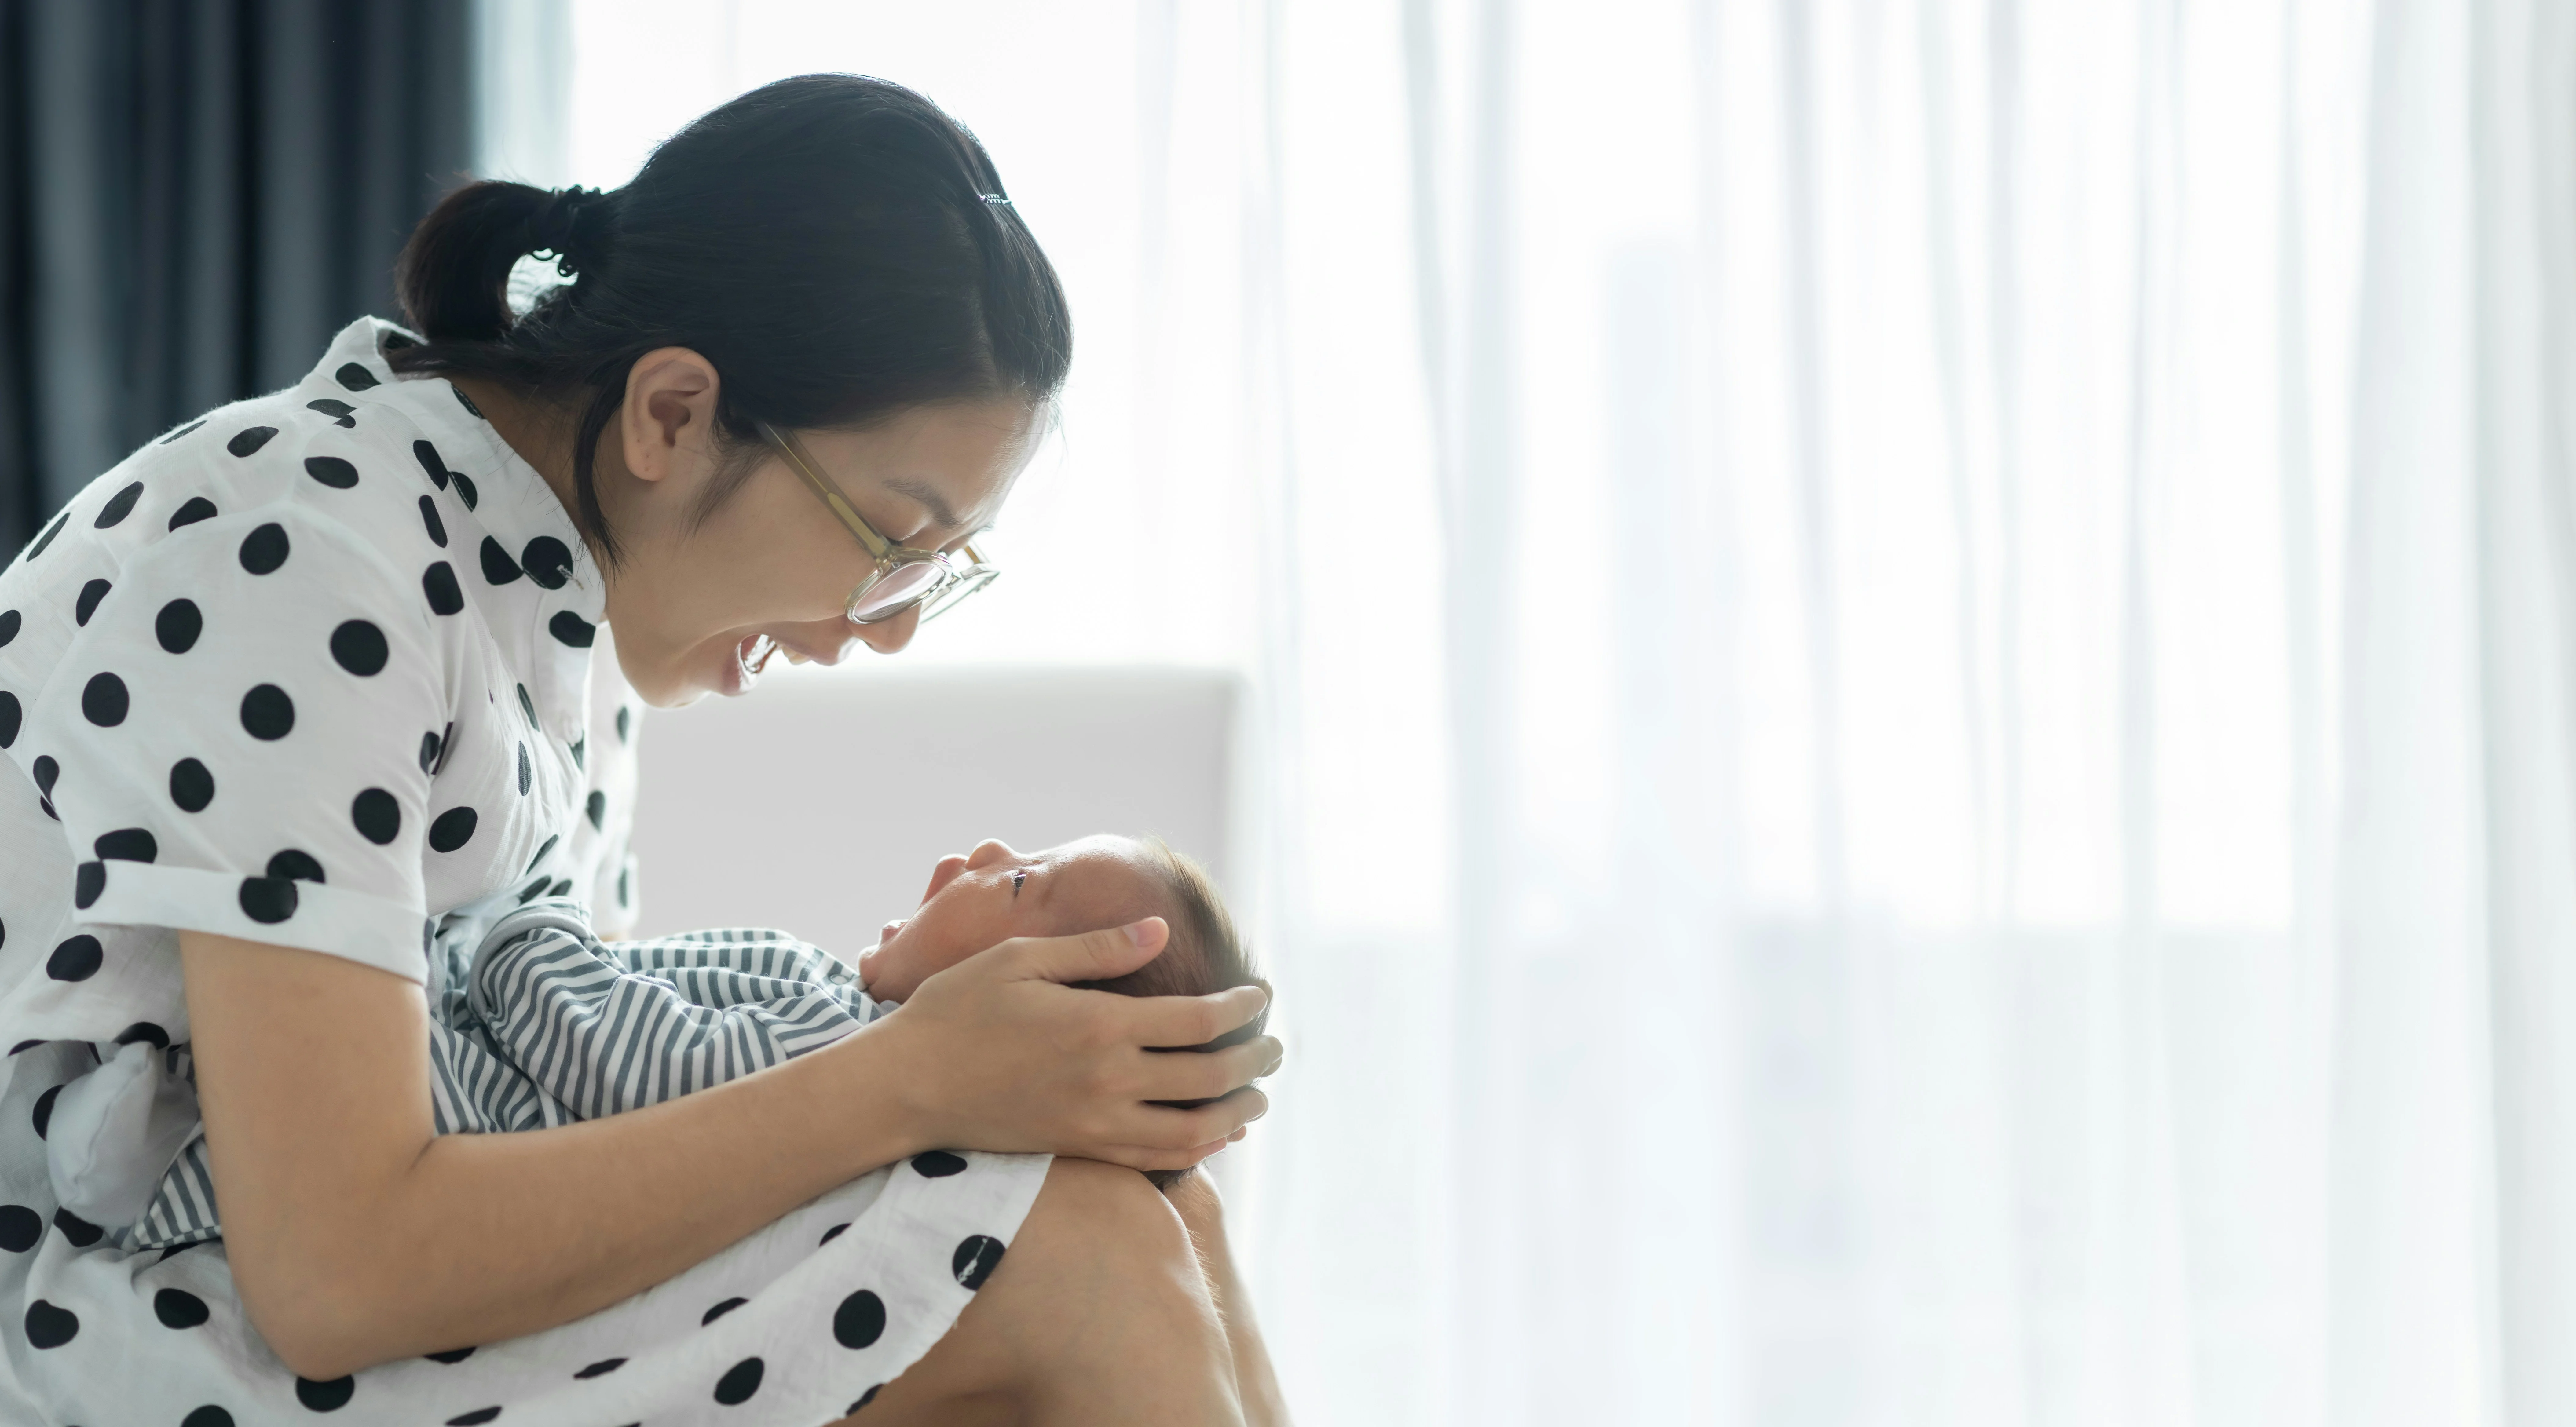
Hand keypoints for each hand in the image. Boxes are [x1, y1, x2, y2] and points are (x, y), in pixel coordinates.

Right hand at [870, 917, 1281, 1172]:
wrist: (906, 1086)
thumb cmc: (957, 1011)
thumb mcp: (1020, 960)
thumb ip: (1096, 950)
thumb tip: (1159, 933)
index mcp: (1099, 1026)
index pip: (1198, 1020)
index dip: (1241, 1007)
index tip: (1261, 994)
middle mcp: (1107, 1081)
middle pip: (1210, 1078)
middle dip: (1254, 1060)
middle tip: (1275, 1045)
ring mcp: (1095, 1123)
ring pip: (1193, 1129)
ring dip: (1236, 1111)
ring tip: (1258, 1095)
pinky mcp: (1079, 1149)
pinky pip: (1156, 1158)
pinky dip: (1197, 1148)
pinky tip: (1215, 1134)